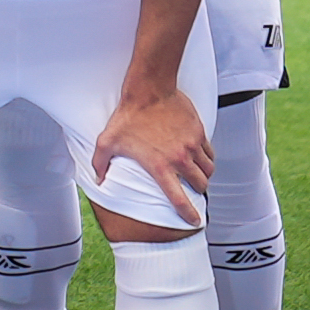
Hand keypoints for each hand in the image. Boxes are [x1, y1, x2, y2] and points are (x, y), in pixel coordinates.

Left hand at [94, 83, 213, 224]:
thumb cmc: (128, 115)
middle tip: (192, 191)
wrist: (149, 89)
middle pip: (200, 184)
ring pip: (208, 169)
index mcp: (160, 166)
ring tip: (198, 175)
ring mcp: (192, 145)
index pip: (178, 198)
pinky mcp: (199, 132)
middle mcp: (180, 158)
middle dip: (197, 191)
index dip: (188, 213)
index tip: (194, 221)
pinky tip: (200, 157)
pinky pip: (210, 152)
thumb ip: (100, 163)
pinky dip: (207, 158)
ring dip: (204, 175)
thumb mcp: (107, 141)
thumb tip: (99, 179)